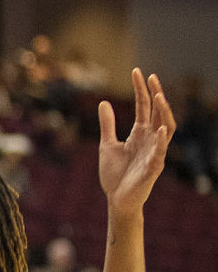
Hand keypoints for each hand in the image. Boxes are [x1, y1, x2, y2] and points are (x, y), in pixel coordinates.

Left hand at [99, 68, 174, 217]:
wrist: (116, 200)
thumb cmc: (115, 175)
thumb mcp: (107, 145)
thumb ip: (107, 125)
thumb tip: (104, 103)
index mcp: (140, 133)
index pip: (144, 106)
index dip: (141, 89)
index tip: (138, 71)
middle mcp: (151, 139)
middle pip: (157, 112)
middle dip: (155, 94)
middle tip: (151, 76)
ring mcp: (154, 152)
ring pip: (166, 128)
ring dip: (163, 112)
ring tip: (159, 96)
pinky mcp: (153, 168)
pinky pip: (161, 152)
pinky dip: (162, 140)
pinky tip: (162, 128)